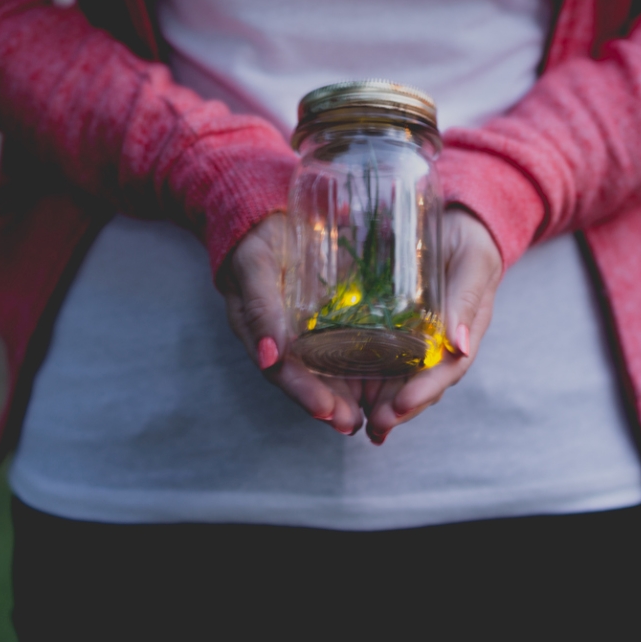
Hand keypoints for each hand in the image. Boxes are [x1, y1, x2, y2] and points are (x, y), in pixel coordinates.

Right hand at [221, 213, 363, 434]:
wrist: (264, 216)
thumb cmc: (254, 240)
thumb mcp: (253, 265)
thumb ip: (260, 306)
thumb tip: (271, 355)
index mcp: (262, 331)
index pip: (283, 372)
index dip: (304, 393)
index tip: (326, 411)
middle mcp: (285, 339)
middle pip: (307, 380)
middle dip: (331, 405)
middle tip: (353, 425)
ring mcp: (307, 331)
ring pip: (328, 371)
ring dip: (348, 396)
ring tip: (373, 418)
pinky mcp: (330, 318)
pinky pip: (346, 347)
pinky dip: (364, 367)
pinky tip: (387, 381)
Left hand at [361, 207, 502, 443]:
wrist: (454, 221)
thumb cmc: (468, 241)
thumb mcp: (473, 262)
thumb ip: (466, 299)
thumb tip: (461, 345)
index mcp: (462, 333)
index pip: (445, 370)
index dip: (424, 391)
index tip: (401, 405)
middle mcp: (438, 344)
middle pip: (419, 385)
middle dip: (398, 409)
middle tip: (375, 425)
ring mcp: (415, 340)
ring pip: (398, 380)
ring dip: (381, 405)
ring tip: (358, 423)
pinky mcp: (392, 329)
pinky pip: (378, 359)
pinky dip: (363, 380)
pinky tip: (343, 396)